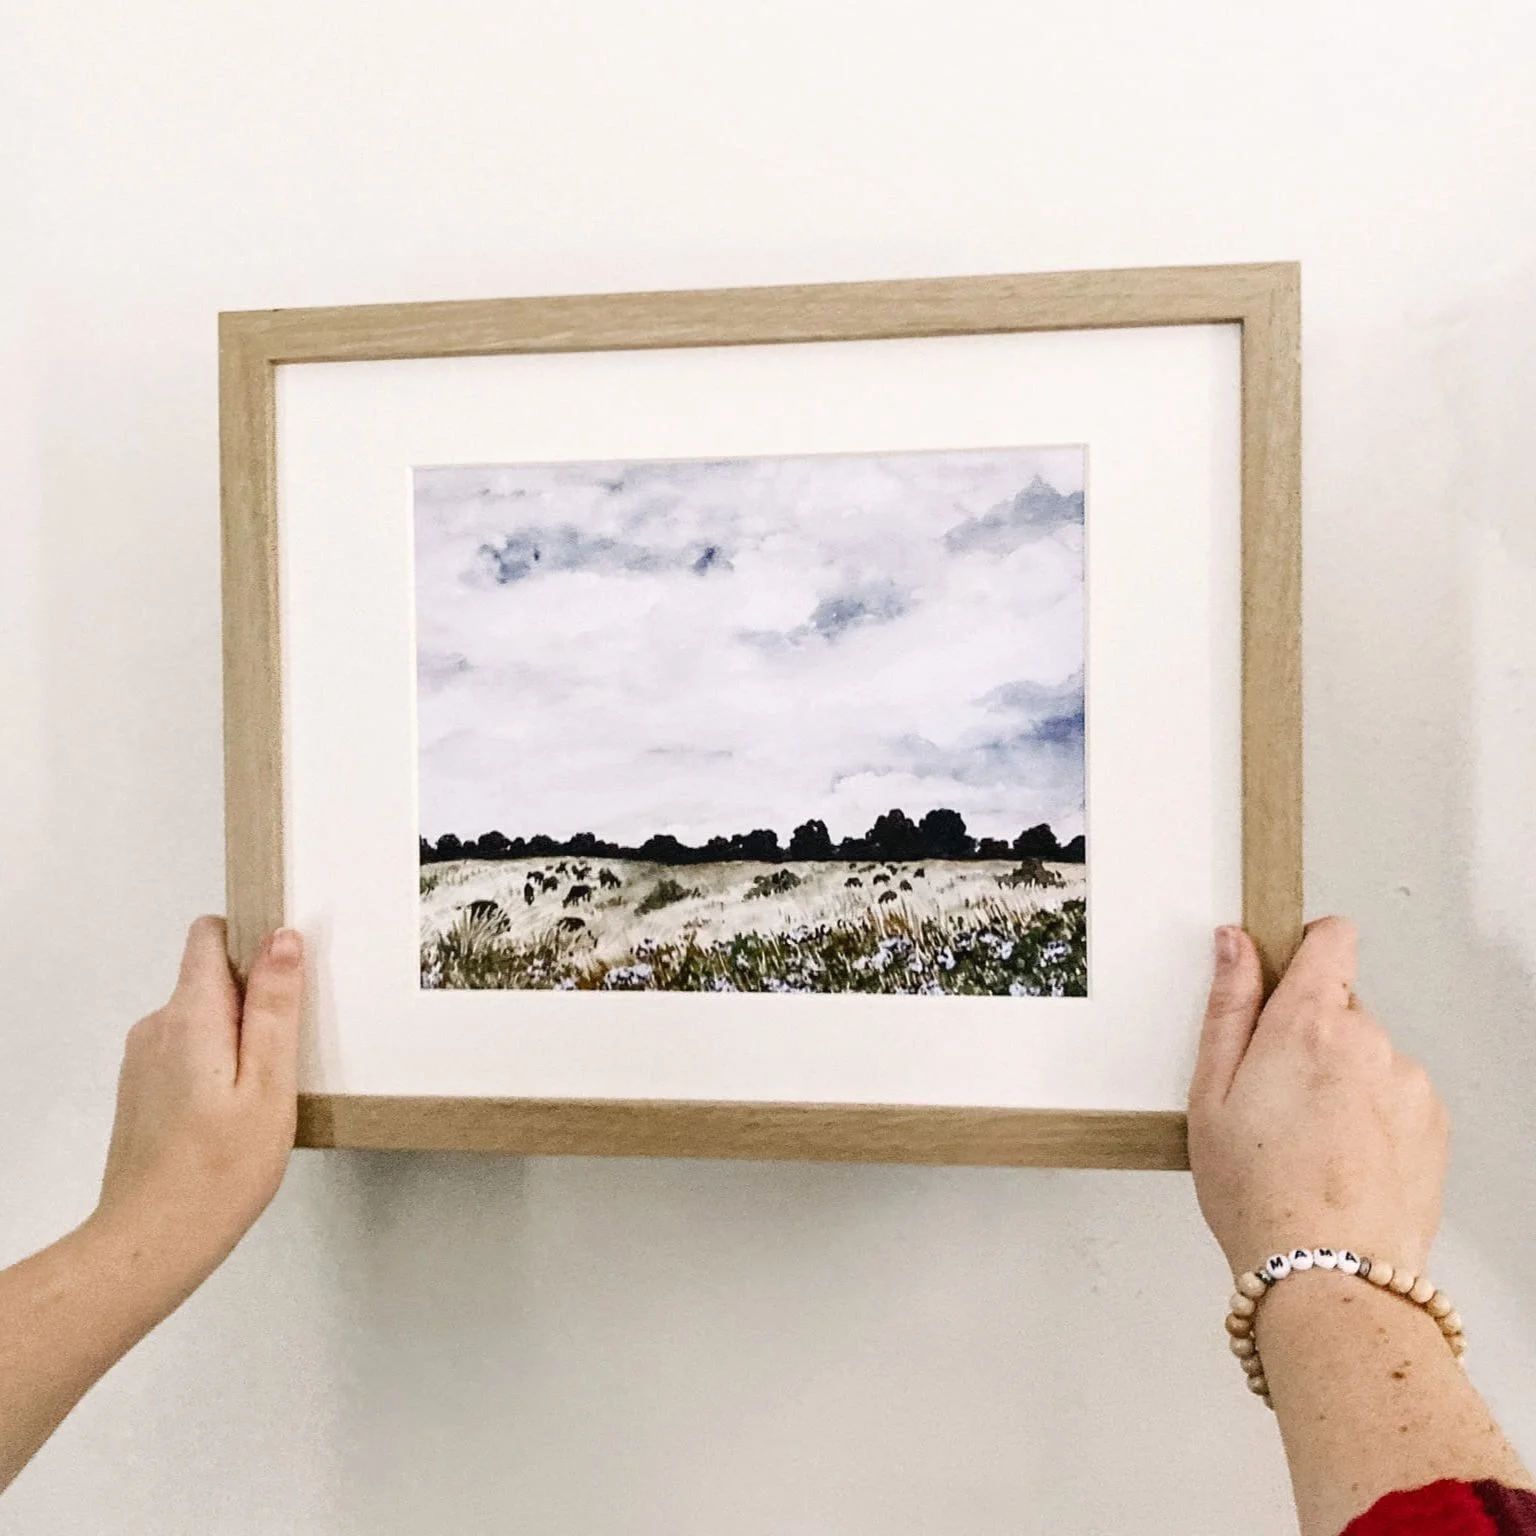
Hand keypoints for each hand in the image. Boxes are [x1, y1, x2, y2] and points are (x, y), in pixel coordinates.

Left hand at [87, 916, 303, 1303]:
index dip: (252, 937)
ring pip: (203, 1018)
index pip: (209, 935)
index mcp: (190, 1016)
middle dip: (256, 999)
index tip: (288, 967)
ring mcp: (144, 1060)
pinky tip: (237, 1114)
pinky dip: (217, 1066)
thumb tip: (282, 939)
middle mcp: (157, 1027)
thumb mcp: (269, 1084)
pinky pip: (188, 1051)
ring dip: (239, 1038)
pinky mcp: (143, 1089)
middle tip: (289, 1054)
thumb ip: (275, 1006)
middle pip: (212, 978)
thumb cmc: (217, 1172)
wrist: (152, 1241)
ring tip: (265, 1094)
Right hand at [1188, 916, 1448, 1277]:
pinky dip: (1370, 1116)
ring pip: (1367, 1056)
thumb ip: (1228, 1006)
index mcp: (1309, 1023)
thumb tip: (1237, 945)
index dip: (1303, 948)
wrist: (1329, 1276)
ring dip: (1341, 1080)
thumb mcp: (1210, 1093)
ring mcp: (1409, 1084)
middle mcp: (1371, 1042)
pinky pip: (1394, 1096)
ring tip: (1306, 1141)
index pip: (1331, 939)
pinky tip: (1339, 1159)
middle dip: (1307, 1036)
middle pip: (1340, 1007)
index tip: (1280, 978)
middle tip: (1271, 1097)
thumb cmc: (1259, 1193)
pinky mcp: (1434, 1124)